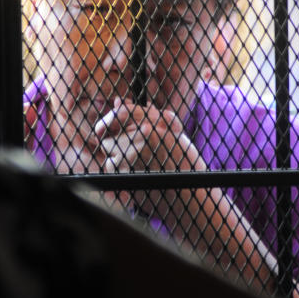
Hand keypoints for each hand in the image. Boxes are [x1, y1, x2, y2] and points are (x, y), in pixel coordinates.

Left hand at [93, 99, 204, 221]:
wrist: (190, 197)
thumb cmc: (184, 163)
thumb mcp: (172, 132)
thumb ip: (144, 113)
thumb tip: (118, 100)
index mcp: (154, 125)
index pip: (121, 112)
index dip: (112, 117)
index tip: (111, 124)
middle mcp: (140, 138)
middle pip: (109, 130)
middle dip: (113, 136)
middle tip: (128, 146)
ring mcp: (131, 157)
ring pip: (108, 148)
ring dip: (115, 152)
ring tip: (136, 160)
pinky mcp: (125, 175)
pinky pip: (110, 166)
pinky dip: (117, 167)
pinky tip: (135, 172)